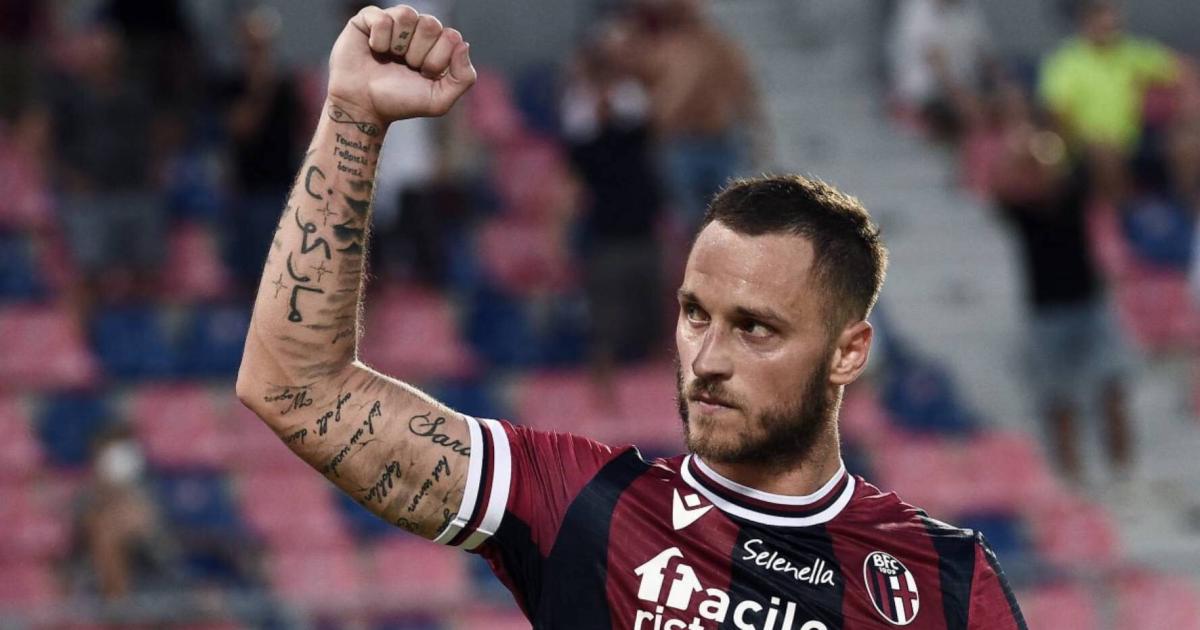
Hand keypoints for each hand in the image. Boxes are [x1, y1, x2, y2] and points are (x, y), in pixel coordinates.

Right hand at [327, 5, 475, 124]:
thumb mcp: (439, 100)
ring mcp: (394, 22)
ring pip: (407, 15)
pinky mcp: (369, 19)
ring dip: (398, 45)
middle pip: (431, 24)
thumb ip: (464, 77)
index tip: (423, 75)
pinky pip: (383, 18)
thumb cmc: (400, 102)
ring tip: (389, 58)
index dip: (437, 60)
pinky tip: (374, 50)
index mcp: (438, 45)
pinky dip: (379, 39)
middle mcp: (418, 30)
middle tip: (405, 68)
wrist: (363, 107)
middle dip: (418, 53)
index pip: (451, 36)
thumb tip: (463, 43)